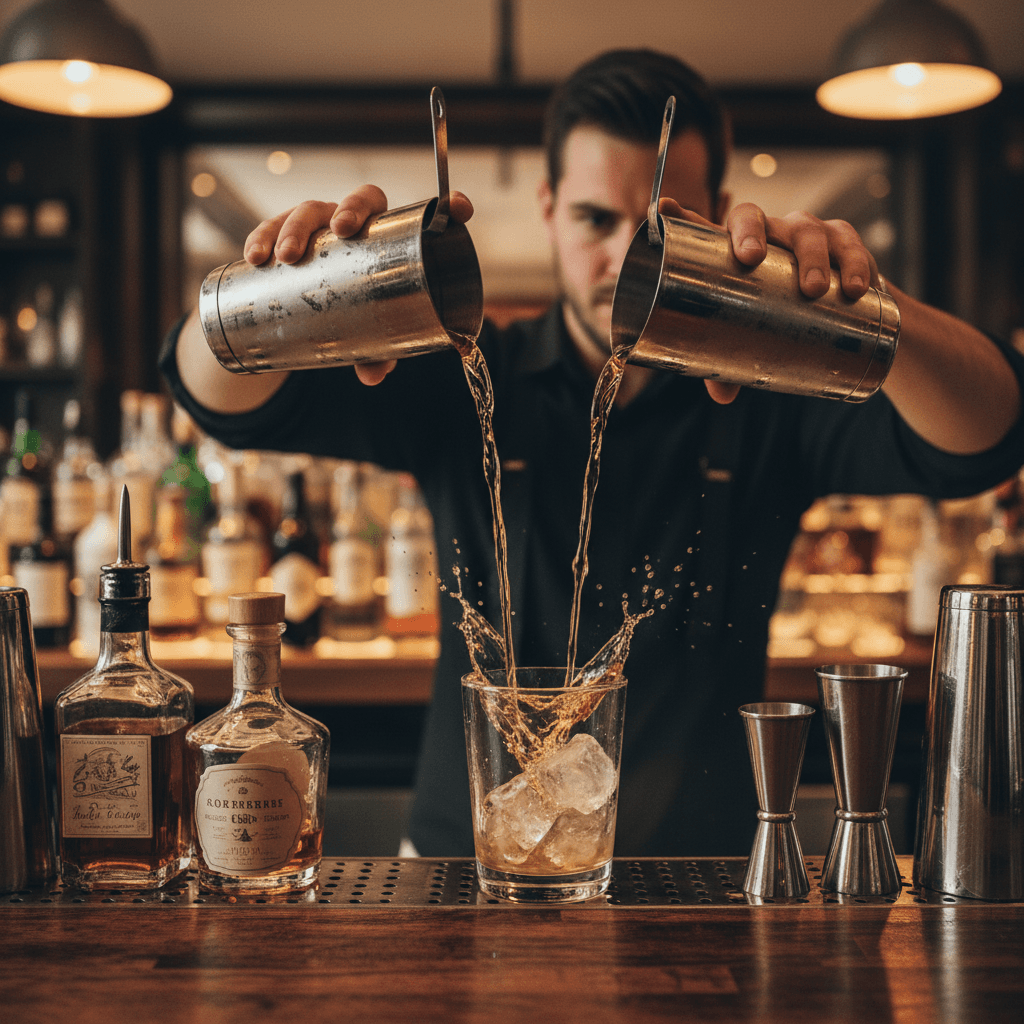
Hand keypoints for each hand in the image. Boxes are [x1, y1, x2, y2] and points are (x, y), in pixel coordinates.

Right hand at [241, 186, 474, 385]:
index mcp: (393, 240)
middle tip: (341, 230)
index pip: (422, 215)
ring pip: (310, 209)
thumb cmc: (355, 314)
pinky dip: (260, 237)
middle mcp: (360, 225)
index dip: (446, 206)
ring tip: (286, 257)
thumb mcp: (372, 333)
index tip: (460, 209)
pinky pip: (270, 226)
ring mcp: (321, 226)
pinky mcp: (285, 235)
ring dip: (295, 228)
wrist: (308, 310)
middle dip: (349, 209)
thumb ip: (379, 350)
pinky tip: (256, 257)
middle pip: (361, 199)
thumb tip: (372, 376)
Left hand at [658, 198, 880, 404]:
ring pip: (805, 230)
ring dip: (808, 256)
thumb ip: (732, 363)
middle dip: (751, 232)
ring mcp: (805, 232)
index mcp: (734, 250)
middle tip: (750, 258)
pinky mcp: (845, 241)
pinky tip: (855, 288)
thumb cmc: (782, 317)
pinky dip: (854, 264)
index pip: (705, 228)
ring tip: (810, 289)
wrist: (847, 313)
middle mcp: (767, 233)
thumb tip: (723, 397)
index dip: (683, 215)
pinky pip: (850, 245)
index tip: (663, 208)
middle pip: (753, 216)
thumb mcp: (753, 337)